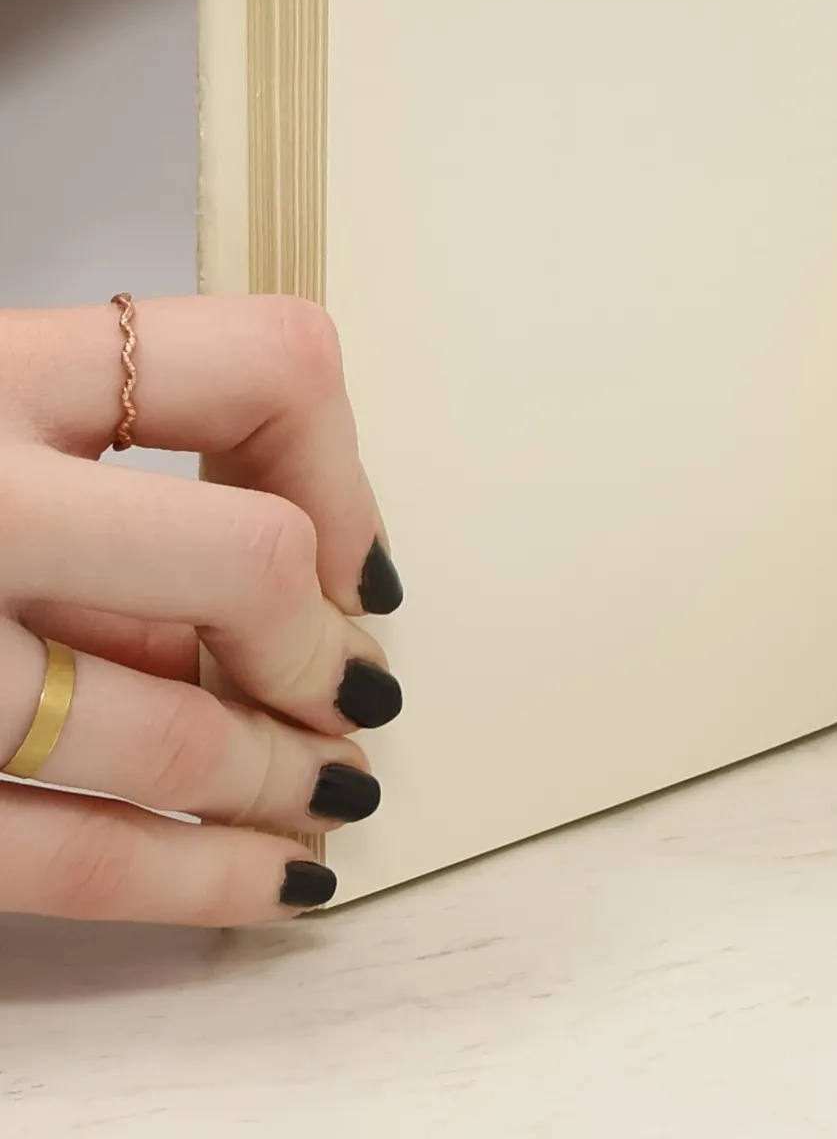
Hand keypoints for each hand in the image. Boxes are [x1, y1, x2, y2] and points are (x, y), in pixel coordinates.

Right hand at [0, 298, 399, 924]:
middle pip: (246, 559)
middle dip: (317, 644)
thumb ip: (104, 485)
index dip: (344, 464)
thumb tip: (311, 588)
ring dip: (281, 775)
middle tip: (347, 689)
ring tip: (330, 793)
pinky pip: (72, 863)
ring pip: (166, 731)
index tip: (349, 549)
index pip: (259, 364)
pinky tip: (273, 887)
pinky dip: (202, 883)